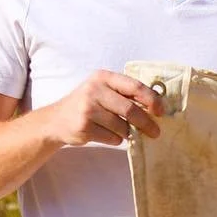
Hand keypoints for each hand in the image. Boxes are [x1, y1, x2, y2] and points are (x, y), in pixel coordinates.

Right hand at [44, 71, 163, 146]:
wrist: (56, 120)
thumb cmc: (88, 104)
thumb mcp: (103, 90)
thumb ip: (126, 94)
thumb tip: (158, 108)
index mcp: (103, 77)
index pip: (135, 86)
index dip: (152, 100)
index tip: (161, 112)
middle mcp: (94, 90)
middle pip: (131, 110)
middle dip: (147, 124)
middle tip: (155, 132)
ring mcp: (87, 109)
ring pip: (122, 127)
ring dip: (127, 133)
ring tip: (119, 130)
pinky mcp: (83, 127)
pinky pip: (113, 138)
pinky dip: (116, 139)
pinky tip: (105, 134)